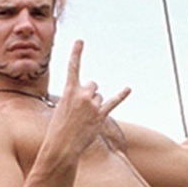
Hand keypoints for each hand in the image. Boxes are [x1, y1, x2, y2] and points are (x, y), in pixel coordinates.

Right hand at [52, 40, 129, 156]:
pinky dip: (121, 95)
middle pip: (93, 85)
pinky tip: (128, 88)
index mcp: (68, 91)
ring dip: (94, 105)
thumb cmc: (59, 128)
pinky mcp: (101, 115)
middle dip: (89, 94)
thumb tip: (93, 95)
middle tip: (80, 109)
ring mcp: (92, 105)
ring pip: (99, 96)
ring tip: (84, 118)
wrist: (62, 145)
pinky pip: (113, 102)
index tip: (81, 40)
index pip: (73, 67)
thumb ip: (76, 97)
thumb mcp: (62, 107)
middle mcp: (82, 95)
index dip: (77, 53)